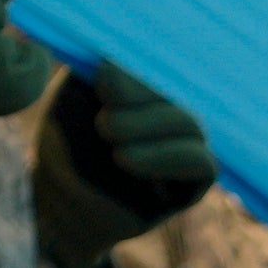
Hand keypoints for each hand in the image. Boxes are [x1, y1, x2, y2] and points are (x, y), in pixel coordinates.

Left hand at [50, 62, 215, 218]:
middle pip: (175, 90)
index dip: (133, 74)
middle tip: (103, 125)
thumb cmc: (66, 149)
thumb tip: (113, 64)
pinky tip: (128, 162)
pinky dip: (167, 158)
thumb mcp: (74, 101)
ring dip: (147, 130)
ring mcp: (188, 142)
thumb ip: (98, 75)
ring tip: (114, 150)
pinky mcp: (196, 180)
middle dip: (137, 101)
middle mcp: (173, 109)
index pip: (159, 64)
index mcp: (147, 84)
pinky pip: (203, 163)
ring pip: (190, 123)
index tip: (99, 85)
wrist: (64, 203)